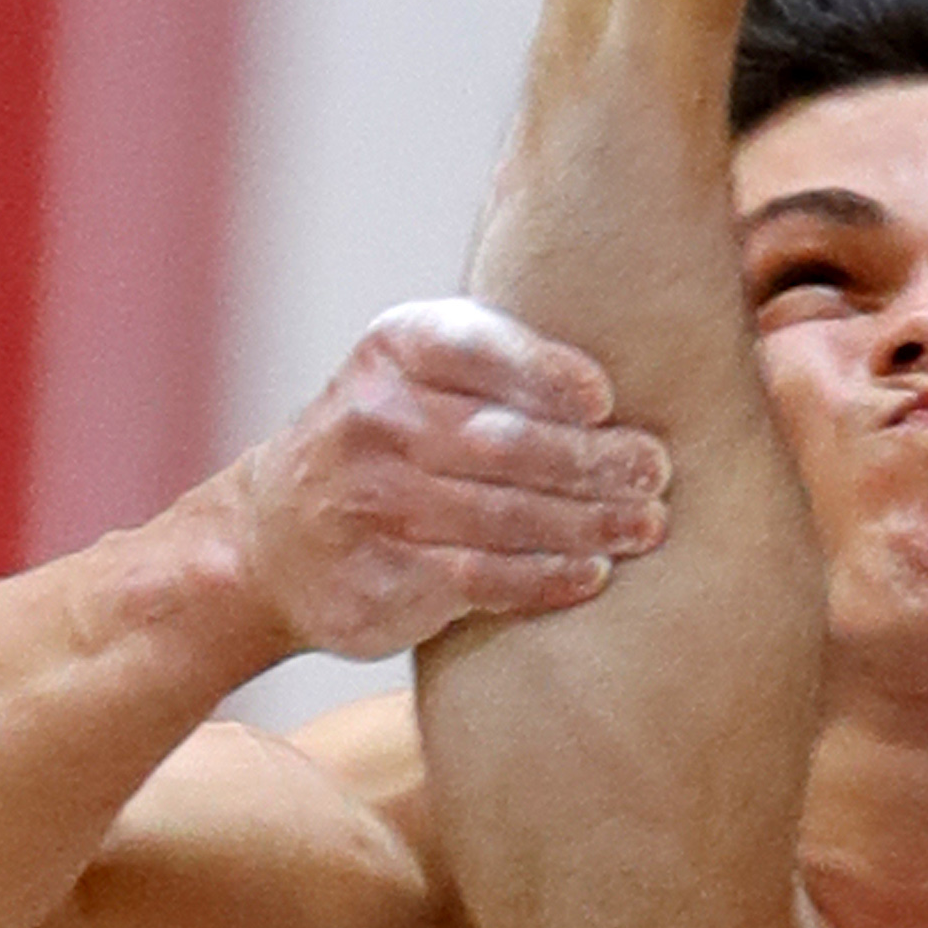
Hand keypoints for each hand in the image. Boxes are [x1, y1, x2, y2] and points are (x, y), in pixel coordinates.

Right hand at [231, 299, 673, 660]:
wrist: (272, 539)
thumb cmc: (387, 440)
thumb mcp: (419, 371)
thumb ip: (502, 356)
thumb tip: (640, 359)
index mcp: (396, 349)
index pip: (476, 350)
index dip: (544, 374)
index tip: (604, 400)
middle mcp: (376, 419)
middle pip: (502, 441)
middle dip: (590, 459)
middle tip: (654, 472)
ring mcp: (373, 501)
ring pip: (500, 514)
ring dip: (586, 524)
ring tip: (646, 525)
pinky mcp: (381, 575)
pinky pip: (479, 578)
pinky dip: (543, 578)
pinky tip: (591, 574)